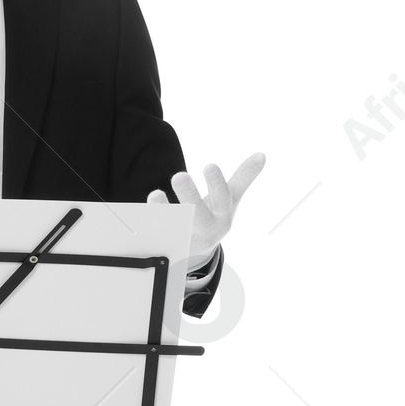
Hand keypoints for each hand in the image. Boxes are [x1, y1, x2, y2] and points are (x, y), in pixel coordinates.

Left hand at [148, 153, 264, 270]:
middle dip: (190, 196)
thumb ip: (243, 178)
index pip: (222, 199)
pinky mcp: (167, 241)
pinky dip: (149, 222)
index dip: (216, 184)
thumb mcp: (231, 199)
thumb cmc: (215, 216)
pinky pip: (156, 233)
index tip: (209, 165)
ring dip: (164, 211)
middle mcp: (204, 228)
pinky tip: (143, 209)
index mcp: (222, 215)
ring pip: (174, 226)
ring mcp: (185, 236)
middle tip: (179, 175)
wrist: (197, 250)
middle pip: (198, 214)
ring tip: (155, 194)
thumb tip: (261, 154)